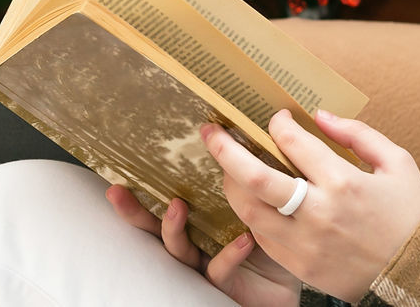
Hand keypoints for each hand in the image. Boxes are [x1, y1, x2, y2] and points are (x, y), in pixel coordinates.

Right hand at [106, 184, 301, 306]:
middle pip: (155, 229)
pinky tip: (243, 240)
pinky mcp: (226, 284)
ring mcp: (206, 264)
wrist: (301, 270)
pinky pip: (220, 269)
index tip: (121, 172)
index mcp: (202, 220)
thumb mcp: (263, 200)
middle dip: (135, 212)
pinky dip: (230, 254)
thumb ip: (250, 177)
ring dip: (174, 229)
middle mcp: (198, 243)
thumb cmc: (278, 234)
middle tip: (119, 192)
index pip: (165, 202)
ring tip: (177, 206)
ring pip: (180, 251)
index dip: (143, 190)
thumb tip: (247, 136)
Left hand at [202, 108, 419, 303]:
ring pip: (248, 210)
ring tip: (227, 167)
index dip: (278, 124)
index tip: (277, 117)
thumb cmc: (408, 213)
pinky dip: (252, 213)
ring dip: (231, 184)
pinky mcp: (298, 265)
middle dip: (225, 150)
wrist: (414, 272)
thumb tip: (319, 116)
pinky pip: (261, 236)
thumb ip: (358, 134)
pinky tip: (253, 199)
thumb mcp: (397, 162)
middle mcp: (317, 212)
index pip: (293, 142)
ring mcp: (304, 243)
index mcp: (343, 182)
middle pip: (254, 177)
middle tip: (211, 132)